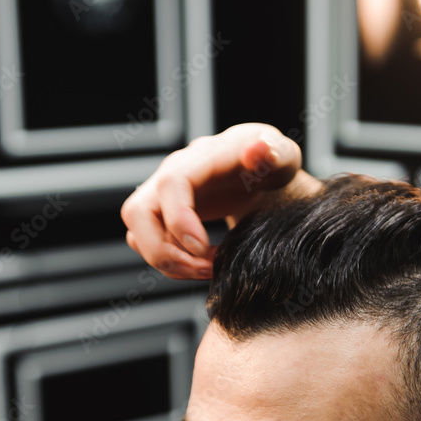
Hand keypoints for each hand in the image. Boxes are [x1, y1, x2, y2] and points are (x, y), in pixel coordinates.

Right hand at [120, 123, 310, 278]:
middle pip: (137, 213)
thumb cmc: (271, 164)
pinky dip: (173, 263)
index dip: (179, 219)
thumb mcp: (283, 156)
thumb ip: (275, 153)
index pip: (171, 183)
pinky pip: (148, 244)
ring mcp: (163, 196)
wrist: (261, 175)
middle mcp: (173, 173)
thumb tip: (257, 151)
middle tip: (204, 268)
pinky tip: (205, 264)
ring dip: (168, 262)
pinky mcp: (163, 216)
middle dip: (163, 251)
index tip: (202, 248)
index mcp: (202, 157)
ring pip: (137, 234)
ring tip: (209, 269)